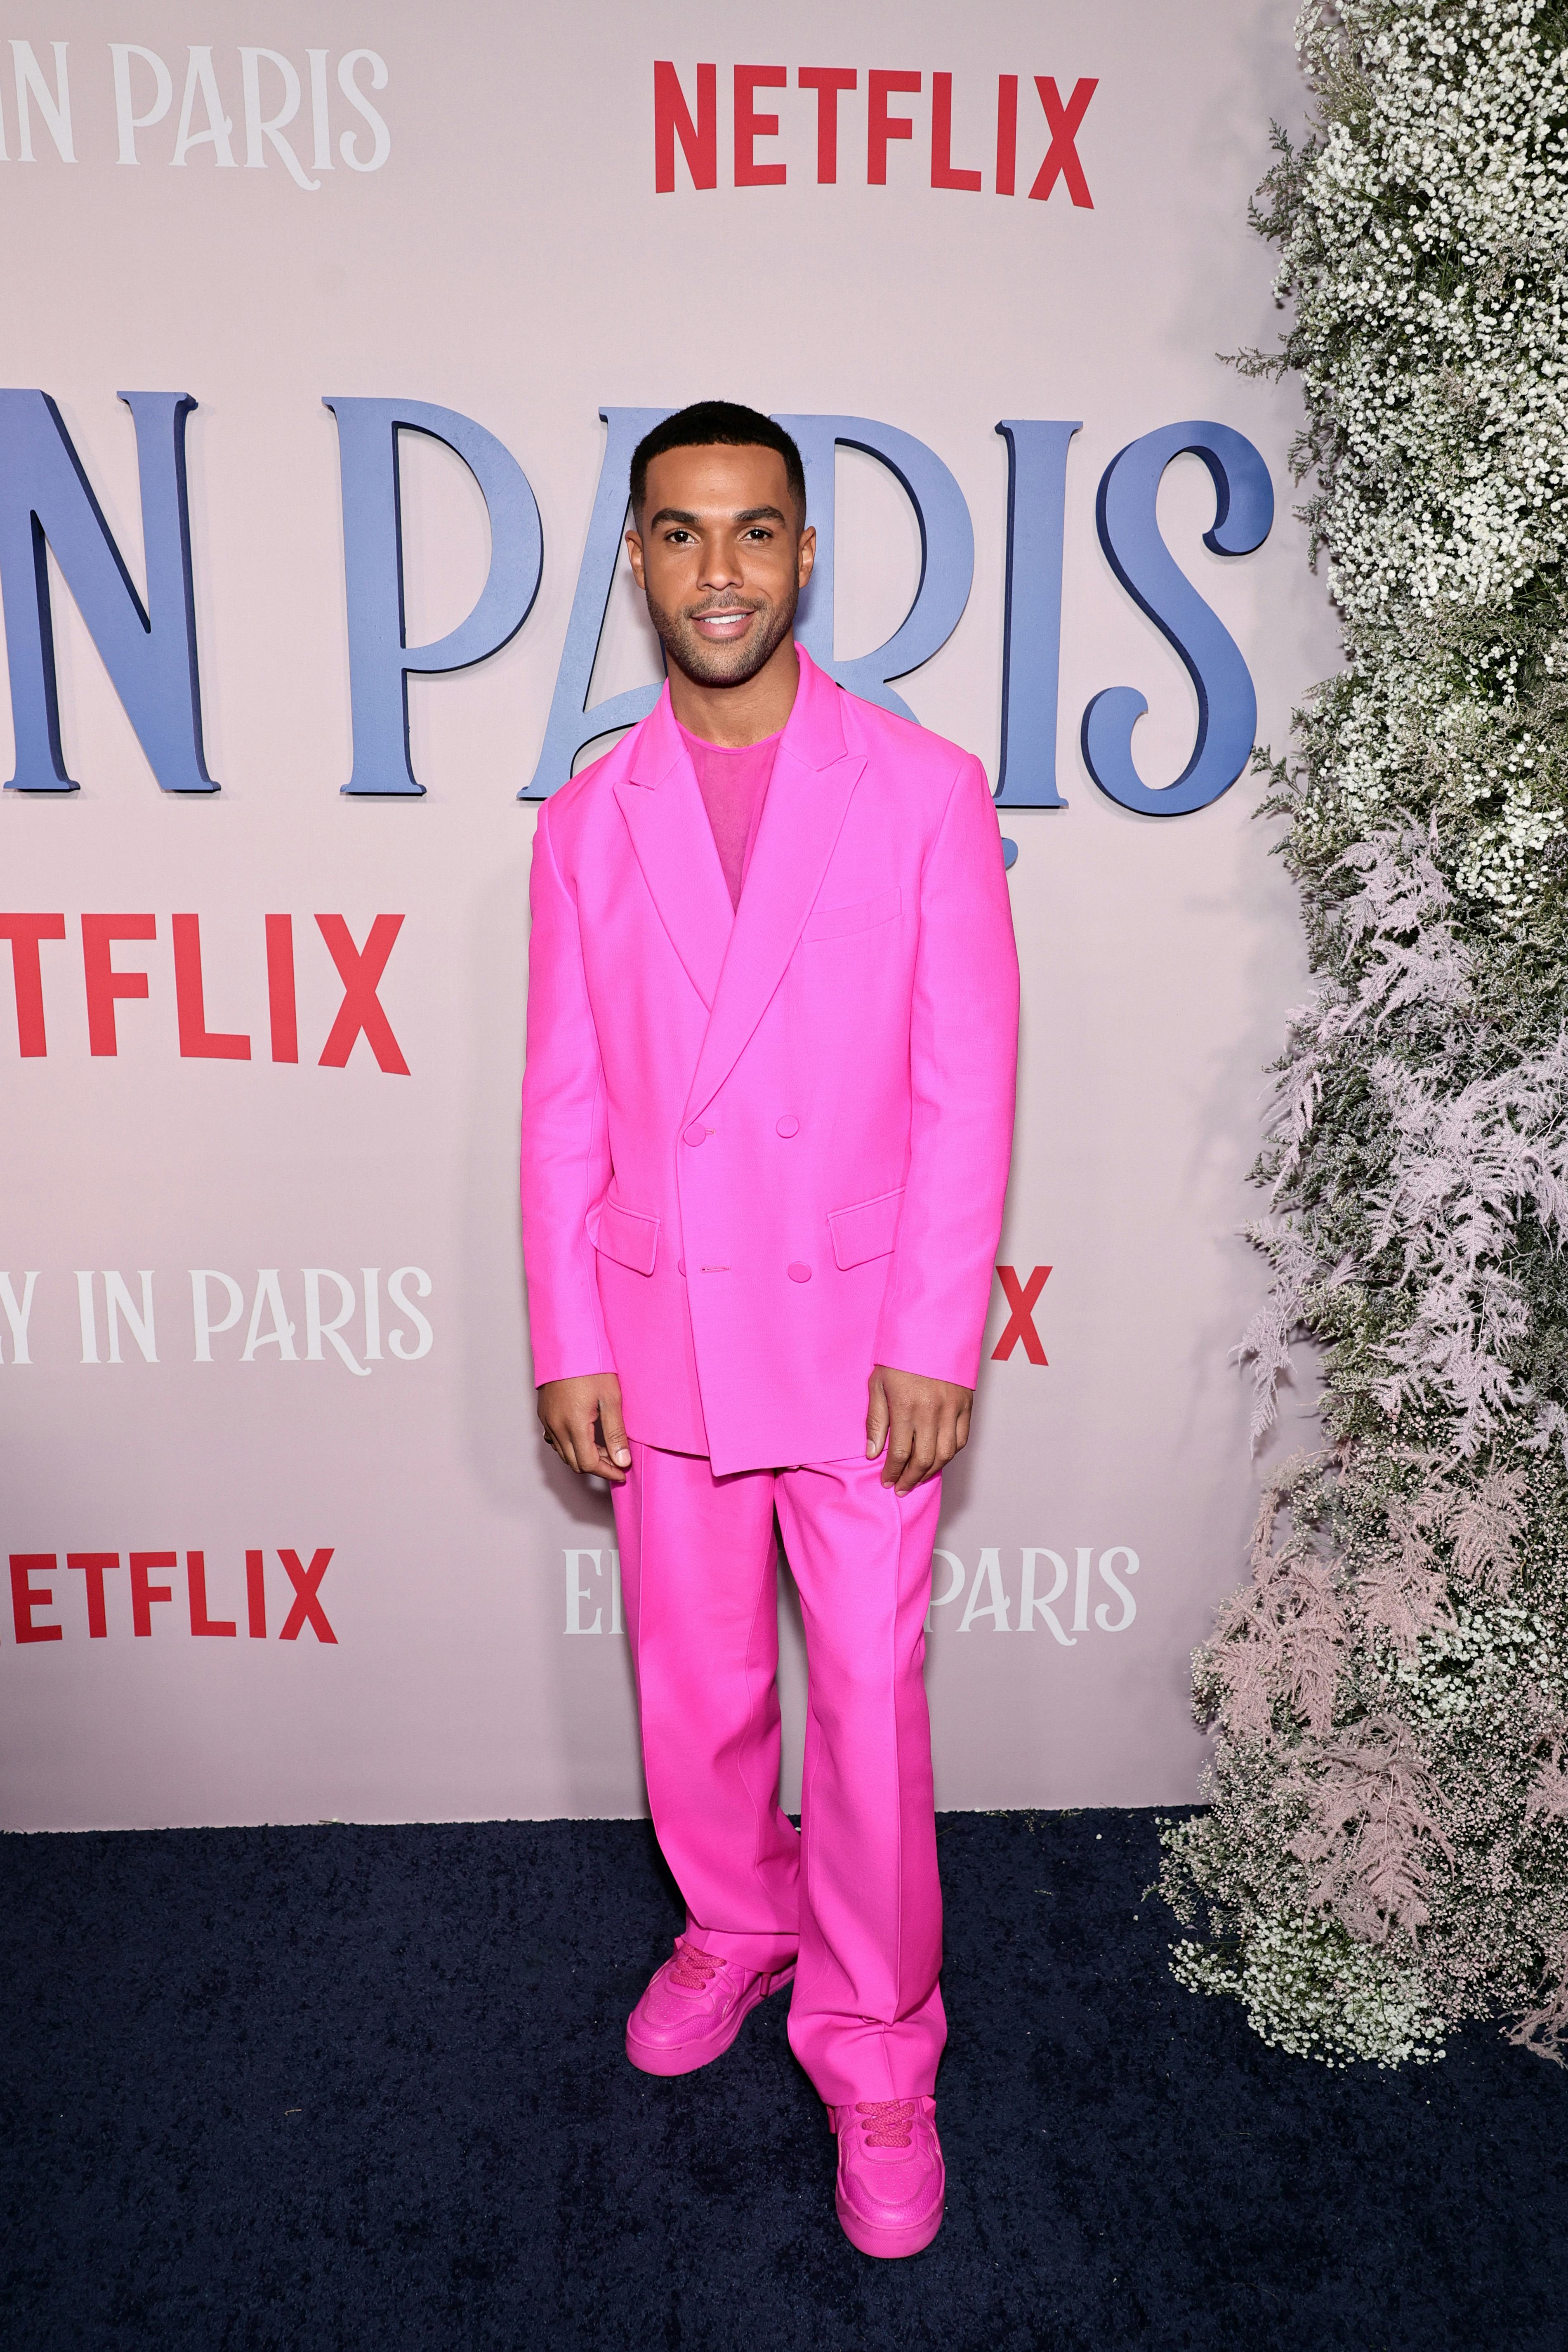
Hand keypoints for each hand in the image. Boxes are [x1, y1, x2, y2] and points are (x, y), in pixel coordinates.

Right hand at [538, 1373, 631, 1484]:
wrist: (567, 1342)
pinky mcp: (544, 1413)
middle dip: (598, 1466)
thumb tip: (622, 1461)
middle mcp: (556, 1426)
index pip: (589, 1463)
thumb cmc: (591, 1366)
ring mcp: (547, 1420)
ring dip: (583, 1457)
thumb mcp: (611, 1398)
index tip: (622, 1473)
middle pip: (575, 1462)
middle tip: (617, 1460)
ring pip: (564, 1453)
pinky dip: (570, 1446)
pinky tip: (585, 1438)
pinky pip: (554, 1440)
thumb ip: (615, 1432)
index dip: (607, 1472)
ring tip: (605, 1449)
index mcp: (573, 1425)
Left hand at [866, 1365, 972, 1493]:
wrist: (930, 1330)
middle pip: (924, 1459)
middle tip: (901, 1487)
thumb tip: (873, 1453)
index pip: (899, 1452)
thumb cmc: (900, 1356)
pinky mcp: (966, 1404)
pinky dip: (950, 1454)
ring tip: (918, 1477)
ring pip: (946, 1454)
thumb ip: (876, 1420)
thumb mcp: (878, 1385)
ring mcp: (952, 1408)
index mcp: (906, 1406)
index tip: (887, 1481)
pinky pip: (962, 1439)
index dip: (893, 1472)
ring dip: (931, 1471)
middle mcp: (932, 1410)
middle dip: (911, 1478)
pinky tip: (938, 1459)